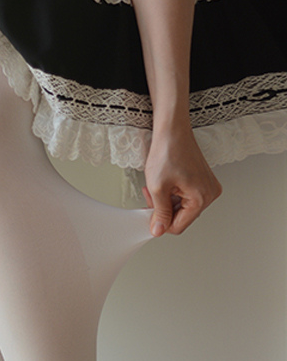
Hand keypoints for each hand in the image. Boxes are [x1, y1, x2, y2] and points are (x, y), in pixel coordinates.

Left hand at [143, 122, 221, 236]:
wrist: (173, 129)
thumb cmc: (168, 151)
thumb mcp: (158, 188)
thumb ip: (159, 213)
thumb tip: (158, 230)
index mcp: (202, 197)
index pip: (178, 226)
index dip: (160, 223)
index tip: (149, 214)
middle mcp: (210, 193)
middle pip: (181, 218)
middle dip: (163, 211)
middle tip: (150, 198)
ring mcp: (208, 187)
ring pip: (182, 208)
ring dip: (166, 202)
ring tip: (156, 188)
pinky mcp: (203, 181)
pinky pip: (186, 197)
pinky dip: (172, 195)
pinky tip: (164, 185)